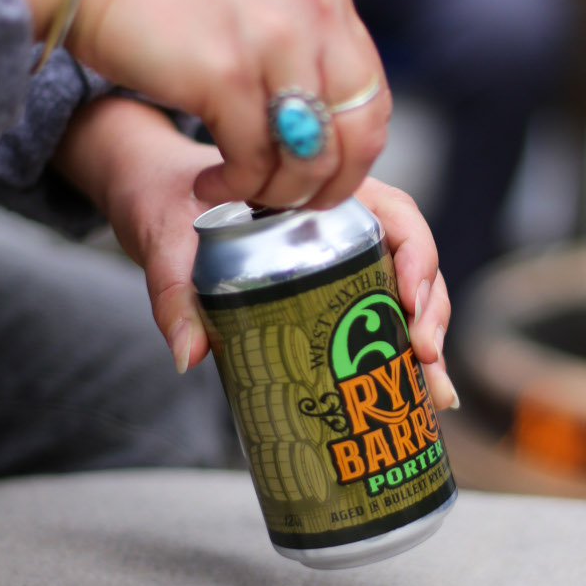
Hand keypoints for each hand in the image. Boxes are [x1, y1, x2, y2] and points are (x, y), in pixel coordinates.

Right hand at [0, 0, 389, 212]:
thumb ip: (302, 43)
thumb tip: (328, 119)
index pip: (373, 99)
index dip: (354, 156)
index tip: (323, 181)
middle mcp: (312, 11)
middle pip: (357, 136)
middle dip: (328, 188)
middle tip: (291, 205)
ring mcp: (273, 40)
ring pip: (309, 159)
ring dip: (276, 194)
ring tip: (239, 192)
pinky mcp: (225, 74)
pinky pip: (254, 163)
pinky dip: (236, 189)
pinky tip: (210, 185)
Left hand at [54, 99, 458, 409]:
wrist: (151, 190)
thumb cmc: (165, 194)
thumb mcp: (166, 235)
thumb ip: (173, 287)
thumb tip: (189, 354)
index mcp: (321, 191)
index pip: (396, 215)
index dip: (418, 258)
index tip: (409, 303)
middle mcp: (343, 222)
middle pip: (411, 262)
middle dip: (430, 313)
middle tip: (427, 360)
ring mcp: (339, 256)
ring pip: (402, 293)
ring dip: (424, 342)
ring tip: (434, 393)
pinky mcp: (326, 289)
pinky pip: (374, 315)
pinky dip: (397, 354)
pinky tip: (412, 395)